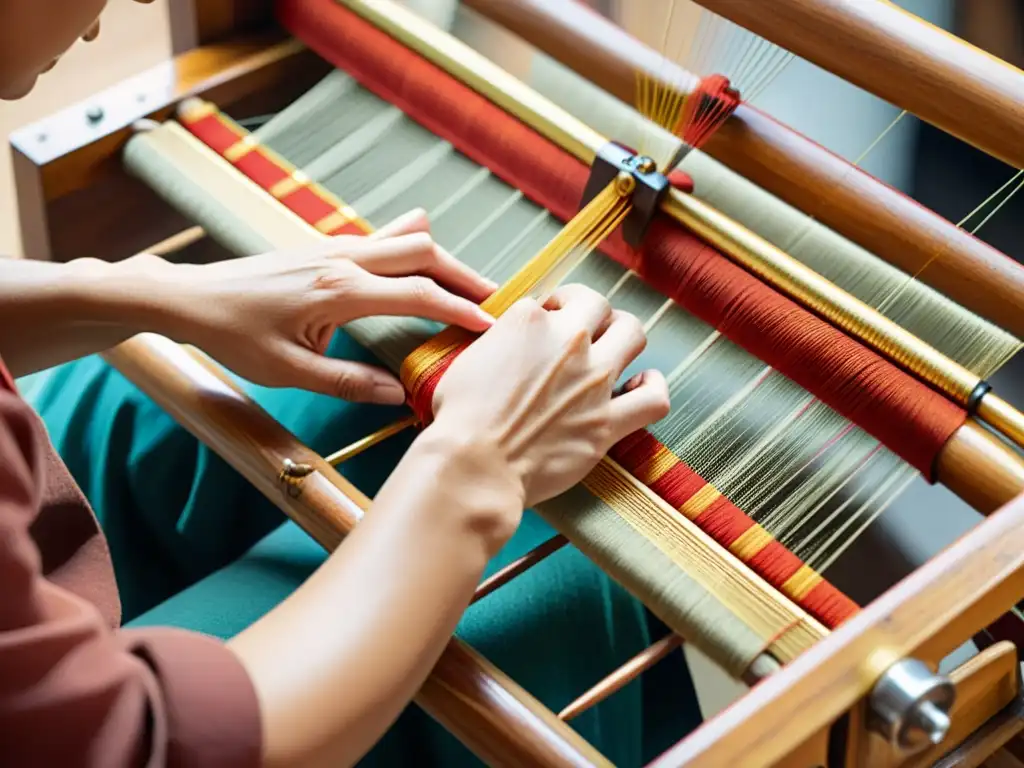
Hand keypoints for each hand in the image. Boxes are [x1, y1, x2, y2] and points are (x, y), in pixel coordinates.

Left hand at [165, 209, 496, 403]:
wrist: (191, 298)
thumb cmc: (233, 335)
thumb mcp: (287, 372)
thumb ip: (347, 382)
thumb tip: (398, 393)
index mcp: (340, 291)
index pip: (418, 295)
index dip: (459, 309)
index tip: (492, 324)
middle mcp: (343, 260)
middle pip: (423, 254)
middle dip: (465, 276)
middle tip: (497, 299)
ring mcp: (334, 248)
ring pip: (405, 241)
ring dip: (443, 259)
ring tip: (472, 282)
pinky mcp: (325, 248)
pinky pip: (381, 238)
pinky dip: (412, 244)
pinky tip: (425, 245)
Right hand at [428, 284, 669, 507]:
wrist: (475, 465)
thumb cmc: (460, 419)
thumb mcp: (468, 360)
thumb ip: (498, 343)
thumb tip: (509, 345)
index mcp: (529, 321)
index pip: (548, 301)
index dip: (545, 316)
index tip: (540, 335)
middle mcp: (568, 341)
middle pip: (597, 305)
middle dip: (589, 314)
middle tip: (579, 333)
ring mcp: (594, 380)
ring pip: (633, 333)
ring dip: (624, 337)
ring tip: (614, 349)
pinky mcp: (608, 421)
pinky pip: (653, 398)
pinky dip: (653, 388)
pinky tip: (643, 385)